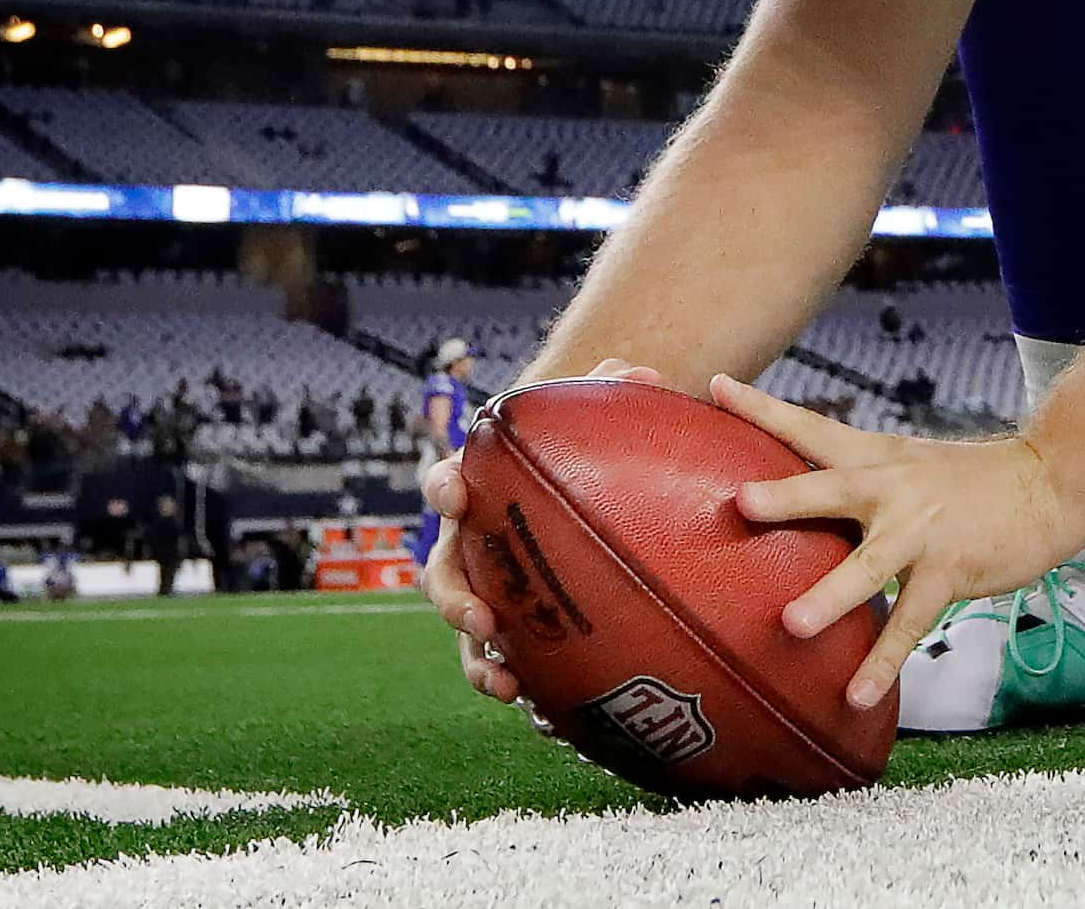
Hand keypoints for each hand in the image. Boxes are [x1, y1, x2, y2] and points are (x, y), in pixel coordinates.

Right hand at [421, 358, 664, 709]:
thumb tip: (643, 375)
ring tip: (504, 682)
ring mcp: (484, 589)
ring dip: (477, 659)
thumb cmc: (574, 454)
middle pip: (441, 574)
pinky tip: (542, 709)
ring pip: (465, 632)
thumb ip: (609, 394)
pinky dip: (515, 680)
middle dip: (454, 599)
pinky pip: (503, 659)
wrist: (571, 492)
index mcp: (478, 491)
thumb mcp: (587, 422)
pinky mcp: (510, 627)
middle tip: (478, 617)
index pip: (445, 483)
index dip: (444, 488)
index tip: (455, 493)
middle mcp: (469, 545)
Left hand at [712, 373, 1073, 710]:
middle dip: (786, 496)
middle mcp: (894, 488)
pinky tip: (857, 694)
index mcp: (878, 457)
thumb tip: (795, 503)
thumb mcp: (910, 465)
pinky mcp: (950, 571)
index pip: (812, 427)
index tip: (716, 386)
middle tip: (740, 501)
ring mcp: (922, 533)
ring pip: (869, 566)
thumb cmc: (971, 482)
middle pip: (832, 488)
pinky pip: (910, 623)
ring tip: (791, 625)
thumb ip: (858, 481)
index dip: (763, 408)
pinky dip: (883, 660)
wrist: (1049, 484)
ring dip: (830, 596)